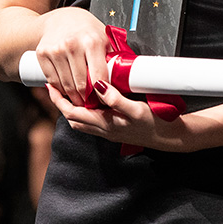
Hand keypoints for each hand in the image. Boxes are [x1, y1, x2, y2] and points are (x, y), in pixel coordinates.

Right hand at [33, 7, 109, 105]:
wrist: (62, 18)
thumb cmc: (87, 30)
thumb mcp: (105, 39)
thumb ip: (114, 59)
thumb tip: (125, 81)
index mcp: (92, 41)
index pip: (99, 78)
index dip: (103, 94)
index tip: (105, 100)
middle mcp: (72, 45)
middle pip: (81, 86)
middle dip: (88, 100)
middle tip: (92, 105)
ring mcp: (55, 49)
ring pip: (66, 86)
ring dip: (74, 98)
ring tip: (81, 101)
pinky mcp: (42, 53)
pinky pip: (52, 81)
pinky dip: (60, 91)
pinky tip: (67, 92)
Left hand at [47, 78, 192, 152]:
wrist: (171, 138)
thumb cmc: (156, 124)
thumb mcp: (137, 109)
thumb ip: (117, 99)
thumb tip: (98, 86)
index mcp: (105, 124)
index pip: (72, 113)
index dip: (58, 100)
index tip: (50, 85)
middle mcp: (104, 130)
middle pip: (72, 118)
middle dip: (61, 102)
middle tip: (55, 85)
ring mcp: (109, 131)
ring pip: (81, 121)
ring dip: (72, 107)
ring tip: (69, 90)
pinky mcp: (116, 128)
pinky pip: (92, 121)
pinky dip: (85, 111)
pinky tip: (91, 100)